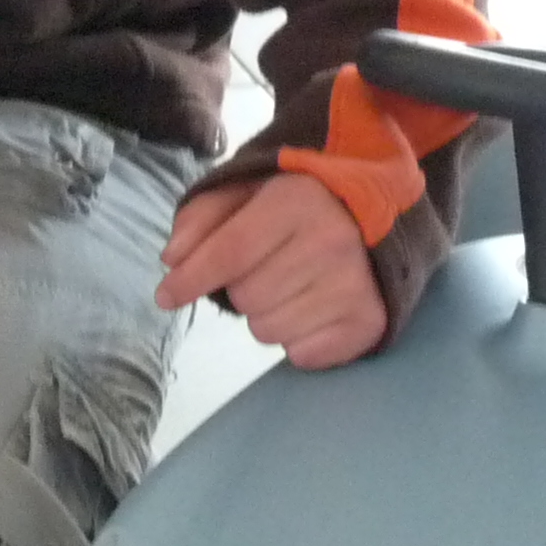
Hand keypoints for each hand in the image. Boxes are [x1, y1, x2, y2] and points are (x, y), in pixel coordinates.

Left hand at [155, 173, 387, 370]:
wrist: (381, 213)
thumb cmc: (302, 202)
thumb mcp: (250, 190)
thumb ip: (202, 216)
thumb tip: (172, 260)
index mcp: (297, 201)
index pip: (230, 251)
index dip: (190, 279)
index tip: (165, 296)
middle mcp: (330, 242)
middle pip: (245, 298)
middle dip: (241, 289)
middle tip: (267, 268)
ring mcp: (353, 285)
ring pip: (267, 331)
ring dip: (268, 315)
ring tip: (293, 287)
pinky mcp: (368, 322)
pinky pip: (301, 355)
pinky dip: (298, 340)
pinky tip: (315, 308)